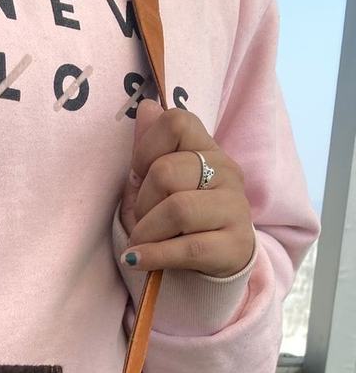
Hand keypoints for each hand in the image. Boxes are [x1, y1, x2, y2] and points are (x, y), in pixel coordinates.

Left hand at [118, 99, 255, 277]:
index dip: (145, 149)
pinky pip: (187, 247)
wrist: (213, 264)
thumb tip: (146, 107)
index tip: (138, 176)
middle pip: (166, 172)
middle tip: (142, 221)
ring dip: (146, 232)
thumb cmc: (175, 223)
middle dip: (141, 202)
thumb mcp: (154, 186)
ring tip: (143, 243)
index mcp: (207, 149)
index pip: (176, 122)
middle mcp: (226, 171)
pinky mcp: (235, 244)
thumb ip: (149, 148)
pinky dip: (153, 256)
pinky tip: (137, 260)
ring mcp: (235, 207)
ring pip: (177, 209)